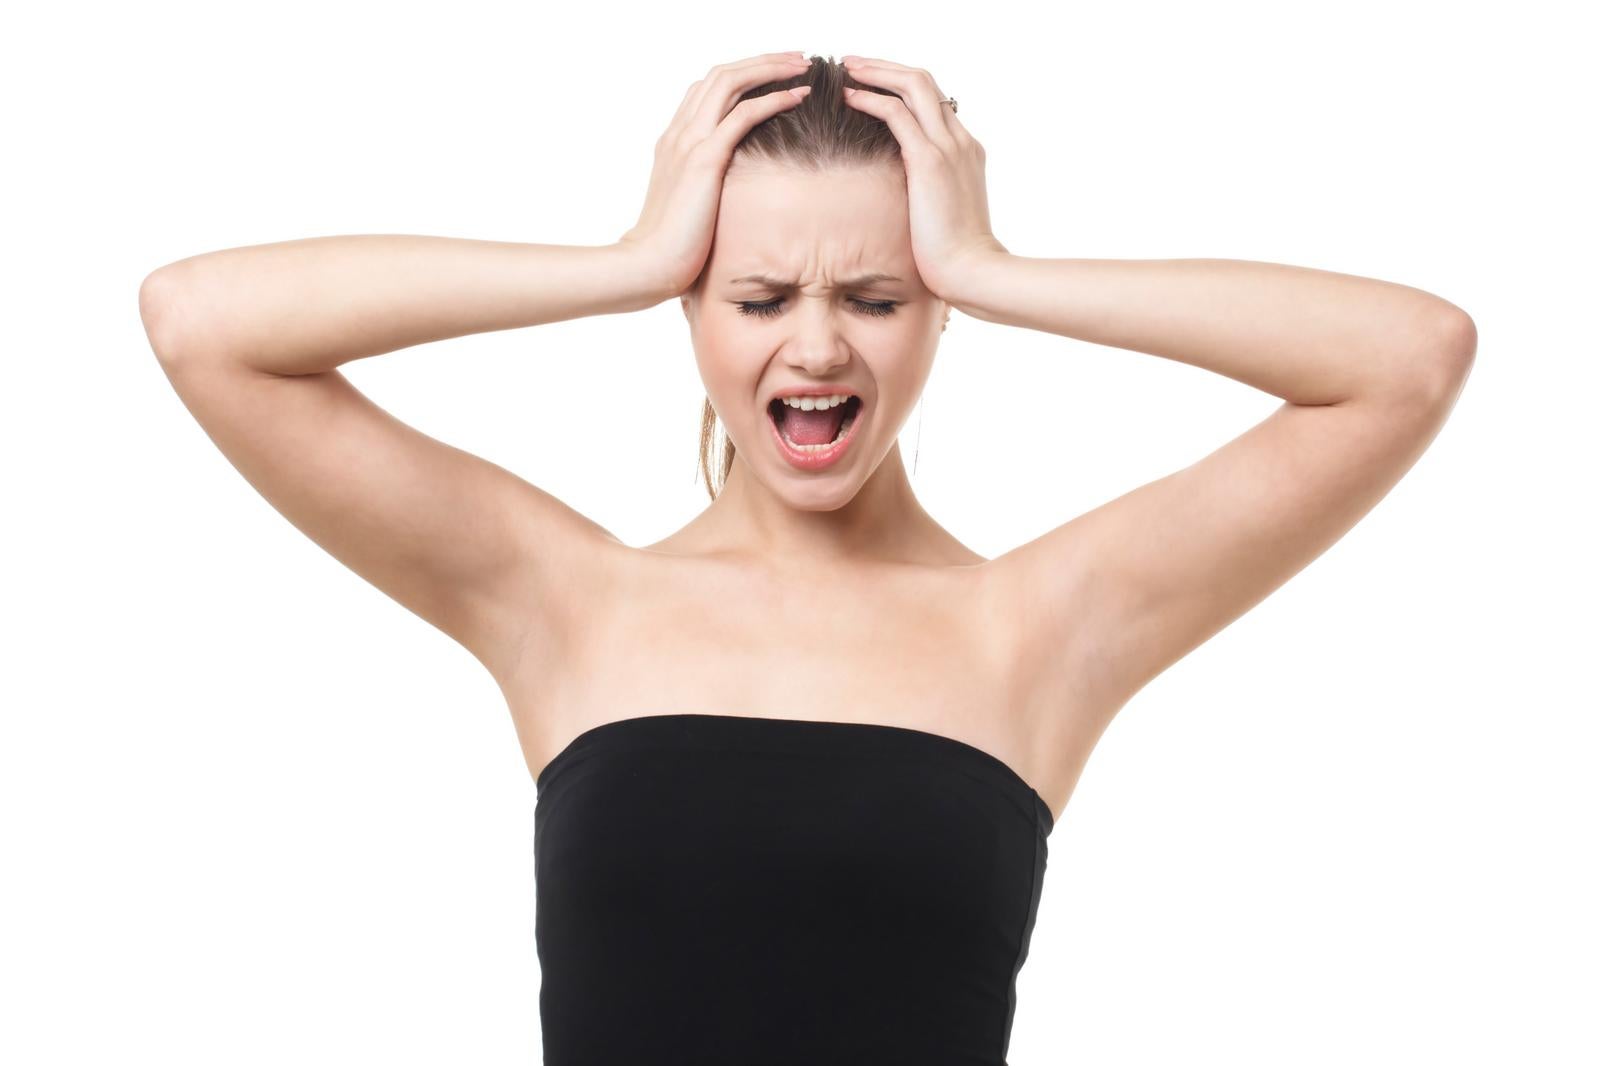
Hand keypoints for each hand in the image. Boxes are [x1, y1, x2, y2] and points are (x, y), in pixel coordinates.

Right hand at [616, 52, 813, 298]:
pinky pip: (742, 115)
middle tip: (797, 59)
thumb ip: (702, 187)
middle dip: (762, 62)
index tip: (774, 75)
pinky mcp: (704, 160)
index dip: (743, 75)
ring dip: (770, 69)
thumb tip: (725, 194)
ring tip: (802, 66)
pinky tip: (797, 95)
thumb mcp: (688, 206)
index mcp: (674, 141)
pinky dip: (772, 99)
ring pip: (731, 83)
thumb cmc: (670, 247)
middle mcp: (679, 133)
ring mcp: (689, 142)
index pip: (708, 90)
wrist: (648, 264)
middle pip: (722, 75)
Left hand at [839, 56, 1007, 302]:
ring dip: (876, 71)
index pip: (934, 102)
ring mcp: (948, 147)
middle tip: (853, 63)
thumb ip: (930, 193)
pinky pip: (896, 114)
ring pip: (913, 85)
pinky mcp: (930, 161)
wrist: (973, 271)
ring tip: (846, 68)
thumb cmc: (956, 256)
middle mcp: (960, 140)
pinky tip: (848, 97)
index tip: (873, 84)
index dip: (901, 87)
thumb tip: (905, 198)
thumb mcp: (945, 214)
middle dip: (886, 67)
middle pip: (924, 82)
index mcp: (967, 151)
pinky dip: (871, 99)